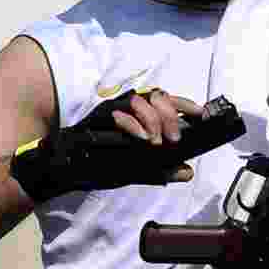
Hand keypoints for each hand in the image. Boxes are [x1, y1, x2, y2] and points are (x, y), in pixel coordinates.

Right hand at [10, 90, 244, 202]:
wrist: (65, 169)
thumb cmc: (99, 165)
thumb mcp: (134, 170)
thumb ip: (159, 170)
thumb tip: (187, 172)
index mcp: (140, 117)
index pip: (168, 102)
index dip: (187, 104)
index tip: (203, 114)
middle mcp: (129, 108)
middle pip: (159, 96)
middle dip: (172, 114)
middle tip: (174, 138)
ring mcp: (114, 110)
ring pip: (141, 99)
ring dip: (154, 118)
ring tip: (157, 140)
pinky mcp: (98, 116)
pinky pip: (119, 112)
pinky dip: (133, 123)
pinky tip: (142, 138)